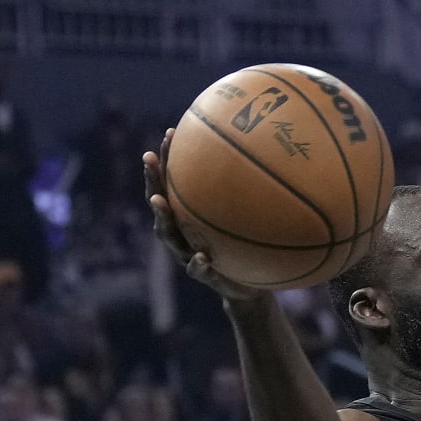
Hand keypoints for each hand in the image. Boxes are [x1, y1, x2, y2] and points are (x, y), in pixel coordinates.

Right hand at [143, 129, 271, 305]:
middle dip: (153, 180)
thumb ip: (252, 194)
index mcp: (189, 216)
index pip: (174, 183)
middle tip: (148, 159)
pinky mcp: (203, 276)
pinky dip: (198, 264)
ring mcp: (187, 254)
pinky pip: (197, 270)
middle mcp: (182, 231)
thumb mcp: (249, 219)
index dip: (170, 160)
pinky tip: (202, 257)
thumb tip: (271, 156)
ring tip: (159, 201)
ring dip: (163, 216)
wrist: (249, 286)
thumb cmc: (246, 246)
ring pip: (168, 235)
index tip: (169, 133)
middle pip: (160, 202)